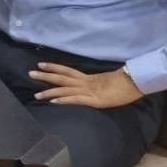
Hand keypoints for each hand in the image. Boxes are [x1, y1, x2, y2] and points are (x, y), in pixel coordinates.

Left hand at [29, 64, 144, 108]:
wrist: (137, 82)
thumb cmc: (126, 83)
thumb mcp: (107, 83)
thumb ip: (97, 84)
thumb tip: (93, 85)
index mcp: (89, 78)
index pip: (67, 70)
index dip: (54, 67)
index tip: (41, 64)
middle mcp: (86, 82)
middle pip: (62, 77)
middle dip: (45, 76)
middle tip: (30, 73)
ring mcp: (89, 91)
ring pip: (65, 89)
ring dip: (49, 91)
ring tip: (36, 94)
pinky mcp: (94, 100)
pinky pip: (76, 99)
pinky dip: (64, 99)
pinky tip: (53, 101)